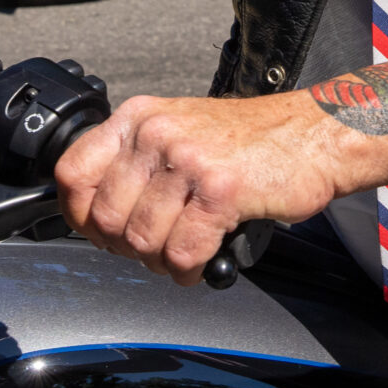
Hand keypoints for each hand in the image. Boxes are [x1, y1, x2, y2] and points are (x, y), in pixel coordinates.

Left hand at [55, 93, 350, 283]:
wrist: (315, 135)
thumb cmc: (251, 142)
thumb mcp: (179, 130)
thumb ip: (137, 162)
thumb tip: (98, 215)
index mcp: (138, 118)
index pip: (73, 174)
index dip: (79, 215)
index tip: (99, 232)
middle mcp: (156, 134)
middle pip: (105, 218)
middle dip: (126, 248)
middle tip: (154, 248)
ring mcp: (188, 161)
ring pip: (141, 241)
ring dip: (161, 262)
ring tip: (183, 253)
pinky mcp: (221, 191)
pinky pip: (182, 253)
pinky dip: (189, 270)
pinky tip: (203, 260)